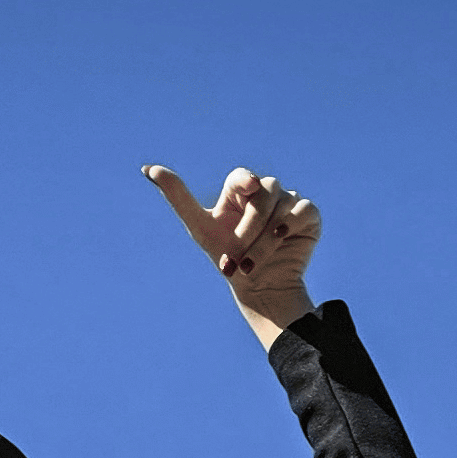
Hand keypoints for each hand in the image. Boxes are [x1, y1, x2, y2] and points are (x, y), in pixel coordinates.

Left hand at [143, 161, 323, 338]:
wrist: (257, 289)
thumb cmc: (228, 260)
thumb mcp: (200, 228)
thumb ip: (178, 197)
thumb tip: (147, 169)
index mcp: (240, 193)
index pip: (243, 177)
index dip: (245, 181)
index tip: (249, 189)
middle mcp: (265, 194)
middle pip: (266, 191)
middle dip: (252, 225)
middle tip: (241, 252)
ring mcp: (288, 203)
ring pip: (284, 203)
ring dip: (268, 236)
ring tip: (255, 261)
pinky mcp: (308, 217)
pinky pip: (305, 209)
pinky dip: (293, 224)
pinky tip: (284, 240)